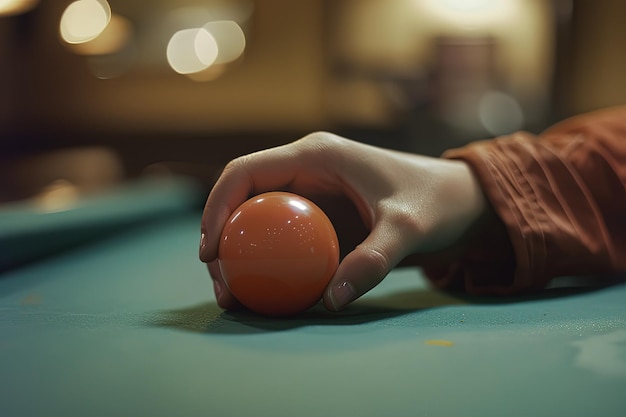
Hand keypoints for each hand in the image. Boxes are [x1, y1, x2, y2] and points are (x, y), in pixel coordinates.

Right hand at [199, 133, 487, 310]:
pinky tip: (265, 293)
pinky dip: (268, 262)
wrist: (459, 201)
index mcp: (316, 154)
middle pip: (242, 199)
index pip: (245, 172)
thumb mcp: (410, 228)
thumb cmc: (436, 202)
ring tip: (234, 297)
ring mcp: (311, 192)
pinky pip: (282, 237)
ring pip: (257, 220)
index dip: (216, 207)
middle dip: (221, 239)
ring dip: (240, 255)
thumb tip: (331, 300)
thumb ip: (374, 260)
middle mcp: (306, 168)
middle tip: (221, 286)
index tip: (209, 252)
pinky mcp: (321, 215)